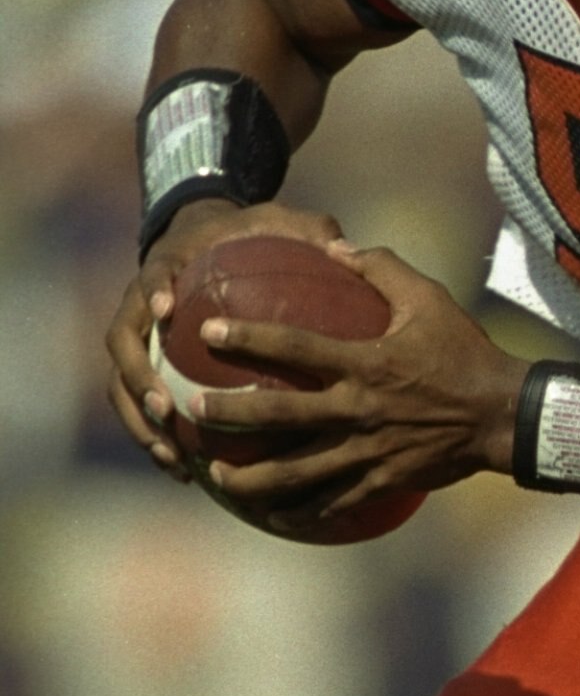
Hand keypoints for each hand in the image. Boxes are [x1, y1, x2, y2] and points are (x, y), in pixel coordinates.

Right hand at [105, 197, 344, 478]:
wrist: (207, 243)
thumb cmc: (248, 236)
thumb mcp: (278, 223)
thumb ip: (305, 230)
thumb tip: (341, 244)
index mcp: (169, 267)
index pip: (151, 276)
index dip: (154, 291)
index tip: (167, 311)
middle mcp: (142, 305)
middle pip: (122, 344)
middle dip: (136, 380)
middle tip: (164, 409)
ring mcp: (139, 341)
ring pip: (122, 388)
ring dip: (140, 423)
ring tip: (172, 456)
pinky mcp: (145, 372)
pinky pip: (141, 411)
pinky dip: (158, 440)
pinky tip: (186, 473)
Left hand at [182, 245, 528, 528]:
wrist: (503, 415)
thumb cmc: (465, 352)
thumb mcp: (429, 299)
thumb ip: (381, 269)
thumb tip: (337, 246)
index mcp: (364, 362)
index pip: (295, 346)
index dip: (248, 338)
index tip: (208, 333)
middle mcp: (358, 408)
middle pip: (280, 415)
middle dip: (230, 415)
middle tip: (194, 412)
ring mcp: (368, 451)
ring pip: (298, 472)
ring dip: (252, 478)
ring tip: (218, 478)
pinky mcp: (382, 480)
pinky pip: (333, 501)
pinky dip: (300, 510)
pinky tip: (273, 514)